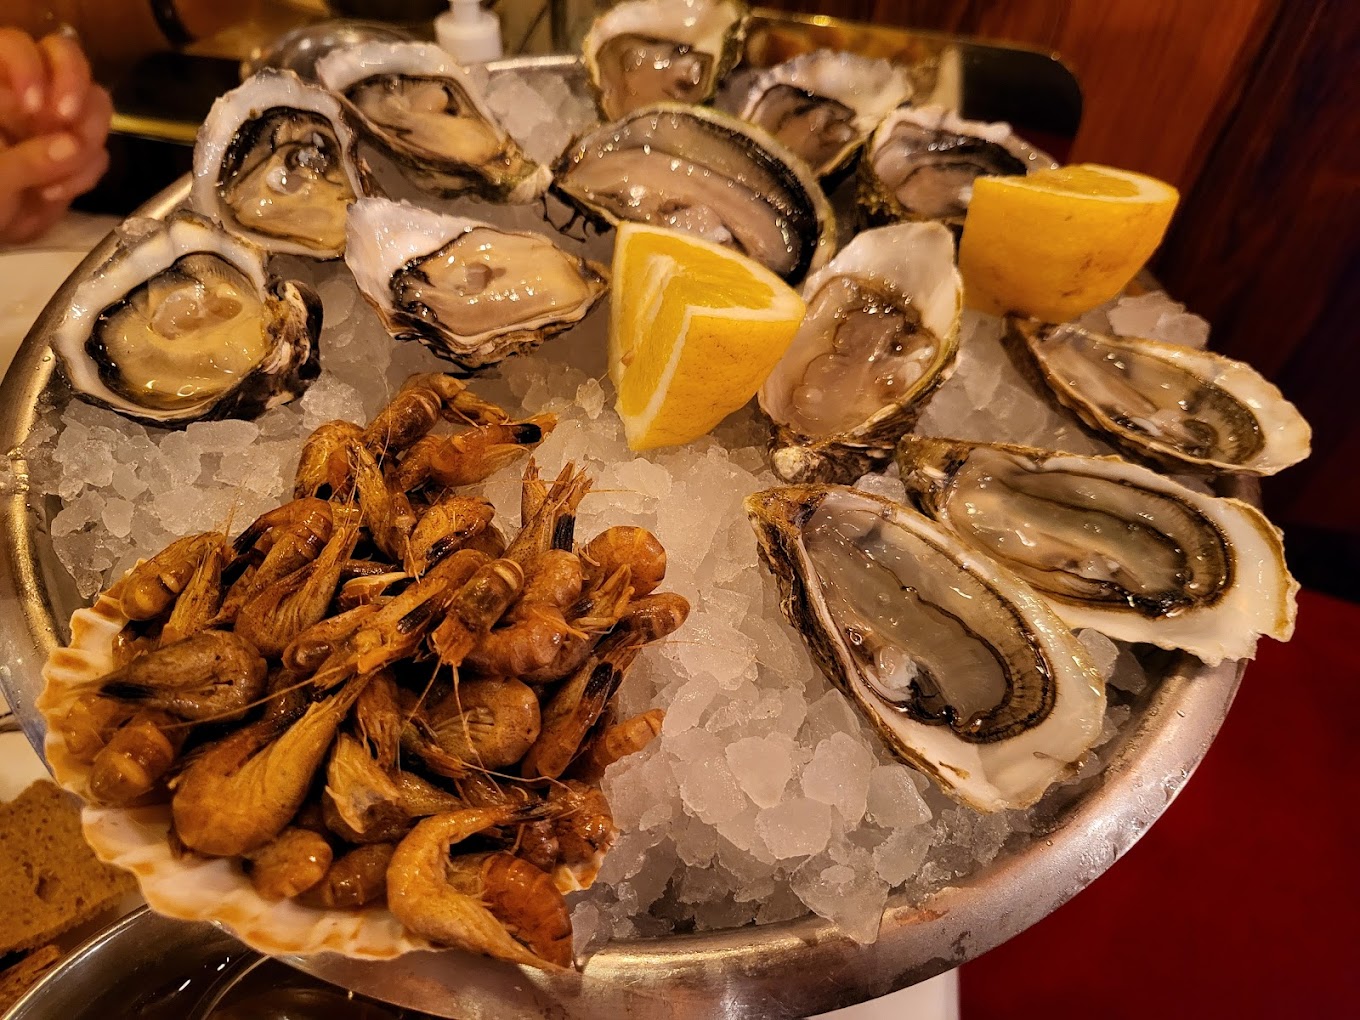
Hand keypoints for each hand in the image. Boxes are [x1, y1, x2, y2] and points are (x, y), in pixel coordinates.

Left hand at [0, 29, 111, 243]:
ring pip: (95, 102)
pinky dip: (86, 174)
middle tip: (68, 122)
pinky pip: (100, 152)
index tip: (32, 108)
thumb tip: (69, 144)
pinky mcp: (78, 152)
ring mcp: (56, 120)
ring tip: (59, 172)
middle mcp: (27, 90)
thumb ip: (24, 159)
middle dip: (73, 88)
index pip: (17, 47)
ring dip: (87, 137)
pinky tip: (56, 193)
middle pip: (65, 56)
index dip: (31, 68)